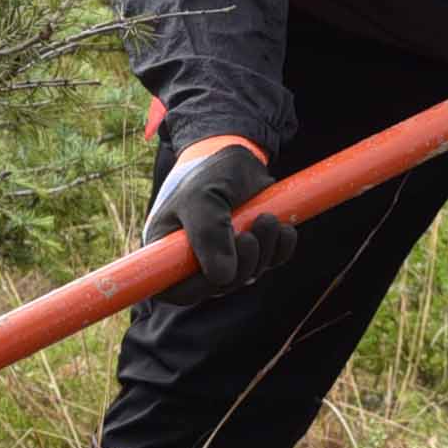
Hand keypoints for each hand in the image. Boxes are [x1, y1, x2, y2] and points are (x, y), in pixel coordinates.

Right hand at [145, 137, 294, 291]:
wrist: (238, 156)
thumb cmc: (210, 174)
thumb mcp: (203, 196)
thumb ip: (208, 234)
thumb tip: (223, 277)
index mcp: (166, 249)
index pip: (174, 291)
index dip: (197, 287)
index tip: (218, 270)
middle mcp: (193, 259)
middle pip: (217, 287)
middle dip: (241, 264)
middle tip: (249, 235)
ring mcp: (224, 256)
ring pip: (247, 276)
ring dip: (263, 251)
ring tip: (266, 219)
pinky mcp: (252, 250)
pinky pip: (271, 263)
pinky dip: (281, 248)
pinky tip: (281, 227)